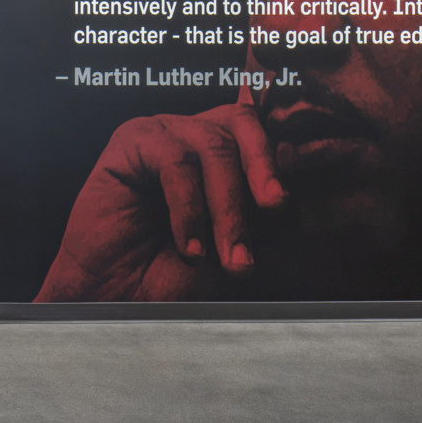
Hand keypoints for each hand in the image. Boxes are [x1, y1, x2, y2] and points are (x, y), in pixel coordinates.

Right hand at [35, 102, 285, 301]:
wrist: (124, 298)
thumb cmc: (180, 274)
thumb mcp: (243, 242)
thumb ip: (266, 205)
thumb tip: (296, 164)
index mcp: (225, 152)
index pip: (265, 128)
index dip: (285, 153)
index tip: (297, 196)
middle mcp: (195, 136)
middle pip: (244, 124)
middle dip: (264, 170)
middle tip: (275, 208)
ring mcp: (163, 134)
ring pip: (213, 145)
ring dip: (227, 207)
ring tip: (229, 258)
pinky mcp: (131, 141)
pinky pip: (174, 161)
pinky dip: (188, 208)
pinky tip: (188, 246)